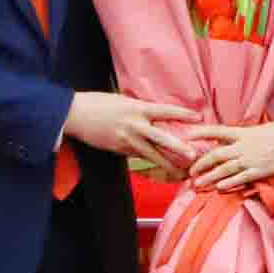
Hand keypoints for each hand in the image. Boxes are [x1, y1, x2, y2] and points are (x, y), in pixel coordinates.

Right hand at [64, 93, 199, 171]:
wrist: (75, 115)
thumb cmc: (98, 103)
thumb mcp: (123, 101)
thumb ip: (140, 109)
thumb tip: (156, 114)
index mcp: (137, 108)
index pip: (165, 111)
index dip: (182, 113)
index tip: (198, 116)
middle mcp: (134, 125)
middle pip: (162, 139)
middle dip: (179, 148)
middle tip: (194, 155)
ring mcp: (127, 140)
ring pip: (152, 154)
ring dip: (168, 163)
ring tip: (181, 172)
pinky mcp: (120, 150)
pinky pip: (139, 156)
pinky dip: (151, 161)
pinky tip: (162, 167)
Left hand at [187, 117, 273, 191]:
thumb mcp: (262, 128)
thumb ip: (247, 135)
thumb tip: (236, 138)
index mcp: (244, 132)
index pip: (216, 130)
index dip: (200, 133)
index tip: (187, 135)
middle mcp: (244, 145)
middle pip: (215, 154)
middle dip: (201, 163)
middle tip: (191, 171)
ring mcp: (251, 159)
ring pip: (224, 169)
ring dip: (210, 177)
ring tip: (199, 184)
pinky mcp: (261, 170)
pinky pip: (241, 178)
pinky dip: (229, 184)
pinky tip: (220, 188)